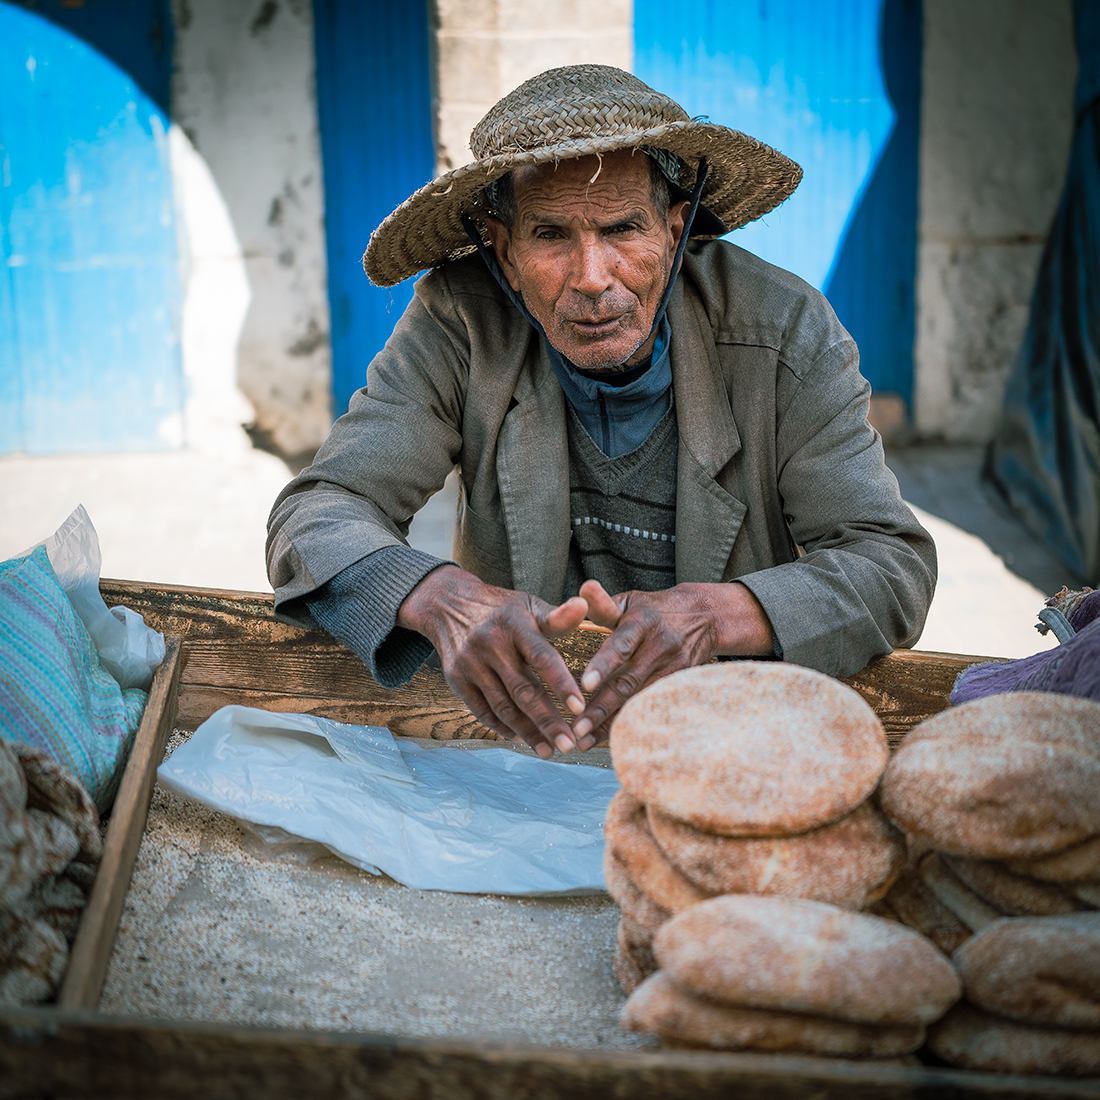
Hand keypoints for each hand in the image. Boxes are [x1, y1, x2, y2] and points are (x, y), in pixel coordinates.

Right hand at [397, 565, 588, 757]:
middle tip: (569, 745)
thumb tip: (585, 606)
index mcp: (514, 624)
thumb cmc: (502, 610)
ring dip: (528, 732)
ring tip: (549, 750)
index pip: (542, 657)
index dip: (561, 684)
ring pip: (503, 706)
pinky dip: (503, 727)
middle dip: (548, 721)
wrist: (448, 606)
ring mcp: (470, 664)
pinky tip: (522, 738)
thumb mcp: (529, 605)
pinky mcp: (456, 680)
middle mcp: (489, 644)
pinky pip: (483, 710)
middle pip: (523, 691)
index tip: (580, 708)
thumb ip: (558, 616)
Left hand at [570, 580, 773, 747]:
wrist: (704, 617)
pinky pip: (651, 708)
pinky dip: (631, 723)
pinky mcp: (680, 685)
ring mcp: (673, 669)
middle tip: (577, 729)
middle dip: (601, 708)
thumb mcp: (631, 601)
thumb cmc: (653, 610)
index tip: (584, 684)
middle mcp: (660, 647)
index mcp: (643, 622)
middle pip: (628, 681)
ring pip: (639, 701)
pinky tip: (610, 739)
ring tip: (585, 741)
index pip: (622, 644)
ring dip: (611, 723)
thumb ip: (604, 604)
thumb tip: (584, 589)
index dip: (604, 664)